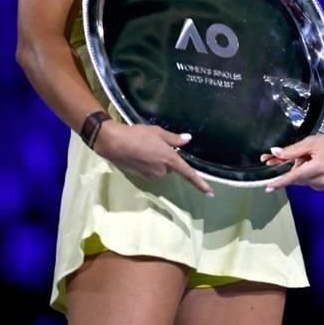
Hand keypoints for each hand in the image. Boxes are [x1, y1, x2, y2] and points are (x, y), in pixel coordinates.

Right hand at [93, 122, 213, 195]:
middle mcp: (162, 171)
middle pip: (171, 167)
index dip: (200, 183)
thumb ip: (174, 138)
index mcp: (169, 159)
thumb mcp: (158, 132)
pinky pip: (150, 170)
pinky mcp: (141, 177)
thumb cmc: (137, 135)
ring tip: (145, 147)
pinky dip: (148, 163)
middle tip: (156, 144)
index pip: (188, 173)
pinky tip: (138, 153)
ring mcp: (151, 175)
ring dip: (157, 161)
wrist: (113, 143)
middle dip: (167, 158)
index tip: (210, 192)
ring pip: (160, 169)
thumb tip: (188, 139)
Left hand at [259, 130, 323, 191]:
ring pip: (298, 178)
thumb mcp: (310, 142)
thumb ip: (292, 150)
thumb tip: (274, 152)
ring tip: (301, 156)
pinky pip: (304, 180)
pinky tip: (307, 163)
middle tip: (272, 158)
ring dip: (294, 169)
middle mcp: (319, 180)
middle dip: (284, 168)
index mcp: (317, 168)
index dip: (280, 181)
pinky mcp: (320, 186)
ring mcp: (320, 185)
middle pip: (294, 177)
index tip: (268, 187)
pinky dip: (301, 172)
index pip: (294, 177)